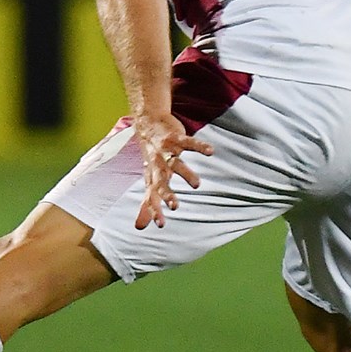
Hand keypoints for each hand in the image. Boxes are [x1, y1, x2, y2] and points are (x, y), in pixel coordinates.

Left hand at [131, 112, 213, 228]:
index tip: (161, 225)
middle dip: (167, 194)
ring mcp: (166, 152)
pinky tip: (210, 151)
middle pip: (161, 182)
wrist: (147, 123)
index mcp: (153, 178)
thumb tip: (140, 228)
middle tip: (175, 207)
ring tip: (197, 185)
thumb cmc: (152, 158)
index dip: (155, 210)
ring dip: (186, 173)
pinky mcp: (175, 138)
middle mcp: (158, 166)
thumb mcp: (149, 181)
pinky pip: (189, 142)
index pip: (152, 197)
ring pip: (176, 163)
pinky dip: (199, 146)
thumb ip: (146, 205)